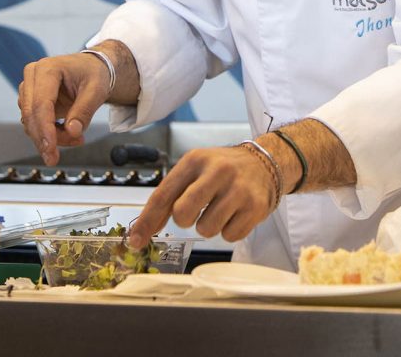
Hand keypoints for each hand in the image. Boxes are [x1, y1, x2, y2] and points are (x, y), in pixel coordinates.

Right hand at [18, 53, 111, 165]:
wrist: (92, 68)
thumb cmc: (94, 73)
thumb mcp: (97, 90)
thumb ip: (84, 110)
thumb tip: (72, 131)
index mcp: (48, 69)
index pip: (41, 104)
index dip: (45, 129)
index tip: (50, 148)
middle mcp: (33, 77)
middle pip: (31, 115)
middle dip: (45, 139)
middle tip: (55, 157)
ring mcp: (29, 89)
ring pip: (31, 123)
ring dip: (51, 137)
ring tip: (76, 138)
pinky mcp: (30, 101)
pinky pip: (35, 124)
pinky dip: (50, 134)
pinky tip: (69, 134)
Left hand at [128, 146, 276, 246]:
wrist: (264, 163)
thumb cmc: (223, 169)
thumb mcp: (194, 169)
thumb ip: (169, 196)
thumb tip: (142, 231)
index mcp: (196, 160)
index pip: (163, 195)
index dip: (147, 221)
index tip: (136, 240)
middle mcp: (218, 171)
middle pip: (183, 214)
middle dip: (185, 219)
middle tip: (196, 210)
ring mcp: (239, 189)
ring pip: (206, 230)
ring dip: (209, 225)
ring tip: (220, 208)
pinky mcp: (255, 207)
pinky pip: (230, 237)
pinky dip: (229, 229)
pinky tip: (235, 213)